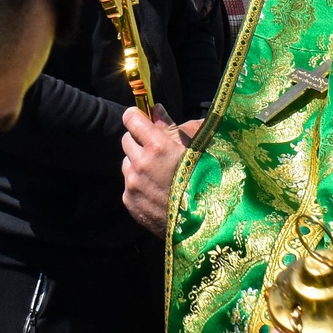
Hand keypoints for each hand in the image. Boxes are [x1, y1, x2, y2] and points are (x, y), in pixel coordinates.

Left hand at [121, 108, 200, 233]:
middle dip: (138, 142)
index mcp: (157, 146)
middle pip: (126, 140)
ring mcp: (133, 184)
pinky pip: (128, 185)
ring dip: (137, 164)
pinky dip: (138, 185)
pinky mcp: (130, 202)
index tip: (141, 120)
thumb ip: (170, 126)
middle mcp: (140, 164)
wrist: (204, 223)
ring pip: (127, 163)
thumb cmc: (205, 179)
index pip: (131, 119)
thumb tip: (155, 108)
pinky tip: (157, 192)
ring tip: (159, 175)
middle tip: (155, 150)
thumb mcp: (195, 148)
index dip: (136, 118)